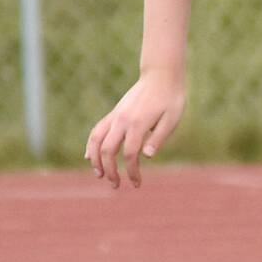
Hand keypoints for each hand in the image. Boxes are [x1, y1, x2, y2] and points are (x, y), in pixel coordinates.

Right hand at [84, 68, 186, 187]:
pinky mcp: (114, 113)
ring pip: (96, 139)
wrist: (161, 76)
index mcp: (138, 124)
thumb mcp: (172, 119)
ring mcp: (115, 116)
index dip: (131, 171)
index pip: (129, 154)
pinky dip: (91, 144)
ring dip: (95, 159)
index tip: (136, 184)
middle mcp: (122, 120)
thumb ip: (158, 137)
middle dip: (109, 170)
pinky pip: (97, 130)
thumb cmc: (171, 99)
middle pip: (107, 150)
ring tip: (99, 175)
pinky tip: (89, 157)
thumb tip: (146, 156)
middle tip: (116, 185)